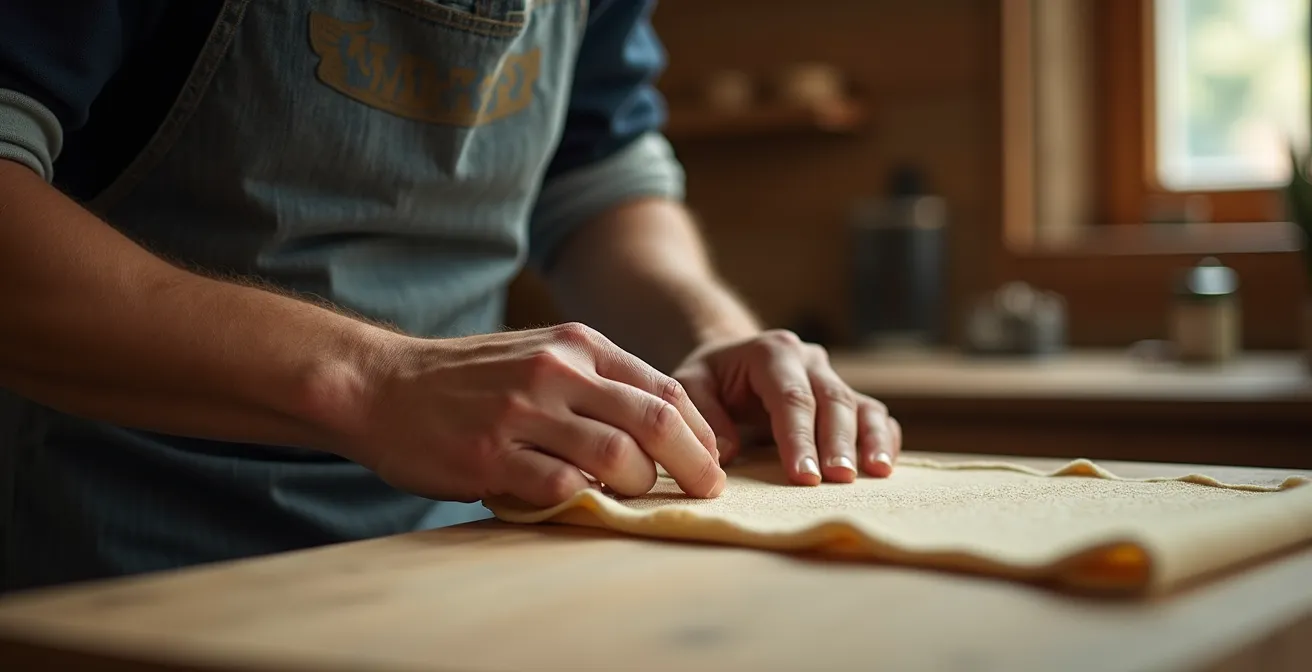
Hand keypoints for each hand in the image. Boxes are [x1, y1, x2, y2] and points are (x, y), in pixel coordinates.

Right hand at [340, 323, 725, 507]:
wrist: (382, 385)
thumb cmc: (469, 379)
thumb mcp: (539, 353)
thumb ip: (595, 381)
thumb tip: (664, 428)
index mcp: (577, 344)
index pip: (664, 388)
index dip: (700, 432)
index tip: (712, 461)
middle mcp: (556, 371)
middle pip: (656, 421)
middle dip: (695, 465)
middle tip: (706, 491)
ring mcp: (523, 412)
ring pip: (617, 457)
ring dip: (637, 487)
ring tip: (632, 496)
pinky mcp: (492, 455)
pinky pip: (561, 487)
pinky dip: (581, 500)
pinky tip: (575, 499)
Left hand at [671, 330, 901, 484]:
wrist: (733, 360)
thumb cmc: (710, 378)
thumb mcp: (690, 385)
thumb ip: (702, 414)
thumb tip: (728, 453)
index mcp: (771, 352)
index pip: (791, 397)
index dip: (799, 438)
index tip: (804, 476)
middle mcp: (808, 360)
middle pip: (832, 400)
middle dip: (837, 442)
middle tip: (839, 479)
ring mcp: (831, 376)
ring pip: (859, 404)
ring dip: (869, 440)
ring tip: (876, 473)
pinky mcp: (846, 396)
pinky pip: (874, 413)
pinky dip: (883, 438)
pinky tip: (884, 465)